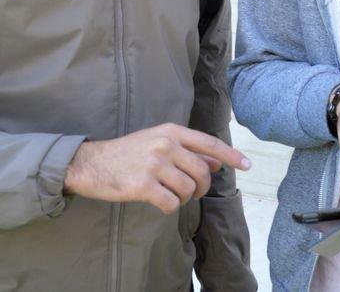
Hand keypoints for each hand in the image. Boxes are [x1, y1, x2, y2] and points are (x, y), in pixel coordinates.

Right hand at [63, 123, 250, 214]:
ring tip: (169, 194)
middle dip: (202, 187)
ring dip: (183, 198)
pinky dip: (169, 207)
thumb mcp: (159, 142)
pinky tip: (159, 202)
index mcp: (172, 131)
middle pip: (203, 172)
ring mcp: (155, 164)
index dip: (232, 155)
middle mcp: (166, 145)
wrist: (91, 163)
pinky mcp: (143, 185)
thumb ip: (188, 151)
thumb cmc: (128, 153)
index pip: (210, 144)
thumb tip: (216, 163)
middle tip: (192, 192)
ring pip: (189, 190)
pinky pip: (171, 203)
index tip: (248, 165)